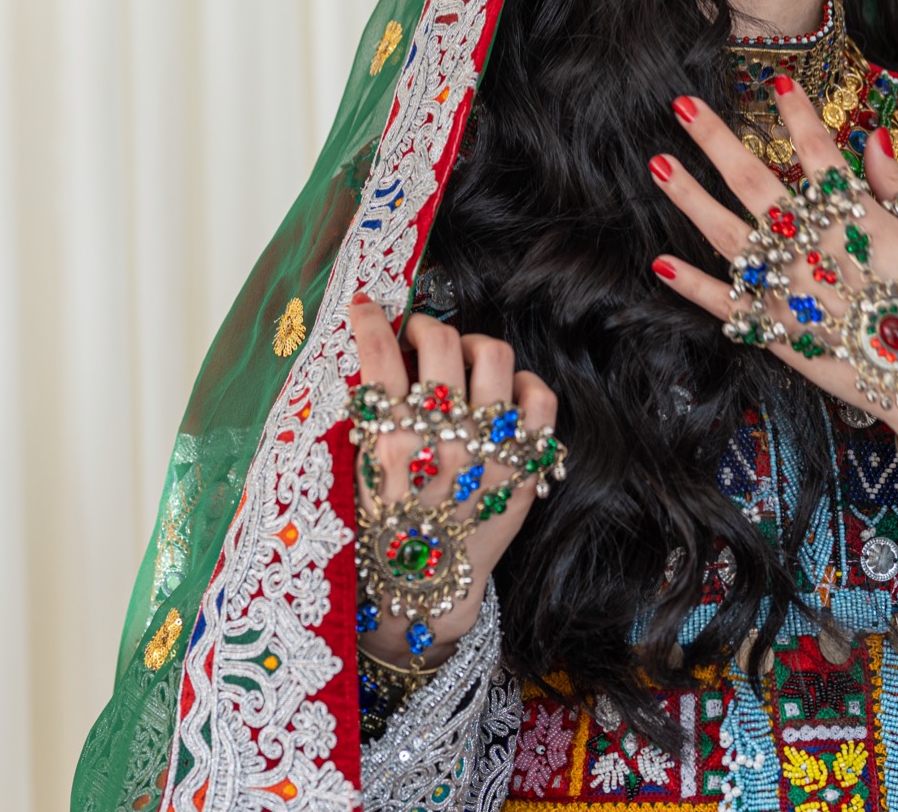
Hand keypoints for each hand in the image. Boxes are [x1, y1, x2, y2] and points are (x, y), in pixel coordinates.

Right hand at [347, 302, 558, 667]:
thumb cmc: (385, 531)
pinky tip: (504, 393)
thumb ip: (371, 418)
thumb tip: (382, 356)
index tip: (367, 306)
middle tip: (418, 336)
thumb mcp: (358, 474)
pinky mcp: (524, 467)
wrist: (425, 591)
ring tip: (461, 360)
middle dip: (425, 326)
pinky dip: (524, 384)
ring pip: (494, 355)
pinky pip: (540, 398)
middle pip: (442, 343)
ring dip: (473, 346)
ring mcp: (490, 452)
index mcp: (392, 444)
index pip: (380, 355)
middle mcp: (444, 442)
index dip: (370, 319)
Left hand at [648, 77, 897, 455]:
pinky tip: (660, 264)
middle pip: (754, 182)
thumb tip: (871, 138)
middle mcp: (814, 245)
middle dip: (716, 140)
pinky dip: (693, 286)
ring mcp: (791, 289)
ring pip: (728, 235)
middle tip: (681, 106)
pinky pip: (728, 305)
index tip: (776, 81)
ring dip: (690, 197)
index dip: (797, 113)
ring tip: (658, 164)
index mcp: (856, 215)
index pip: (817, 150)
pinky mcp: (779, 331)